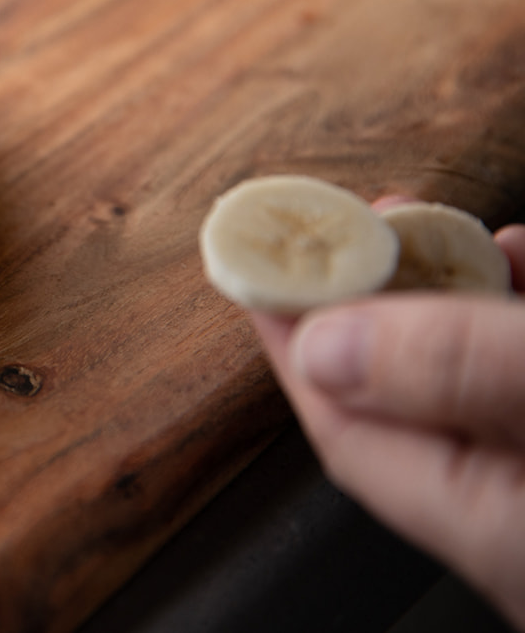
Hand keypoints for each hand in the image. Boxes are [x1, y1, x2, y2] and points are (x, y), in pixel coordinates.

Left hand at [249, 201, 524, 629]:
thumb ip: (464, 373)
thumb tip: (325, 344)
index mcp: (500, 533)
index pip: (350, 432)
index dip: (296, 338)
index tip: (256, 261)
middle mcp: (522, 520)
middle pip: (415, 400)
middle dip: (376, 301)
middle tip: (354, 222)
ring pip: (485, 382)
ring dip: (458, 299)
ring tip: (438, 226)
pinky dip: (521, 318)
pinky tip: (524, 257)